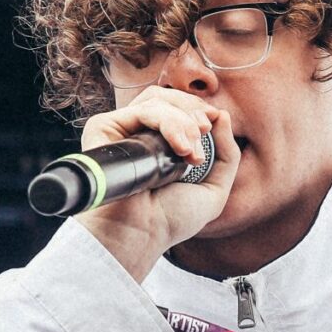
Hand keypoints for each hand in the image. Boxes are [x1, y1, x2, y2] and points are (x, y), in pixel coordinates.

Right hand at [73, 90, 239, 279]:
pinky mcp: (105, 129)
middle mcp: (139, 133)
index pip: (178, 107)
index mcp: (160, 143)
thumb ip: (226, 153)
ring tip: (191, 151)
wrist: (141, 234)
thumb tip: (221, 114)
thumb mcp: (214, 189)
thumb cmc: (170, 219)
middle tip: (203, 132)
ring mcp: (122, 130)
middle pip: (168, 97)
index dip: (197, 109)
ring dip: (183, 119)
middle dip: (193, 110)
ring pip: (156, 101)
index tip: (212, 122)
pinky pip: (142, 111)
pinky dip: (168, 122)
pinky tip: (180, 149)